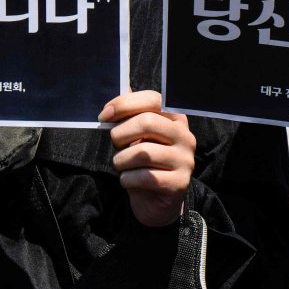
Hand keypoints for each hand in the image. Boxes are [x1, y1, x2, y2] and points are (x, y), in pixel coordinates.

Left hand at [100, 90, 196, 227]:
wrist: (159, 203)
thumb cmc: (146, 165)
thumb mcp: (139, 138)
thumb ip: (132, 115)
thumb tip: (123, 86)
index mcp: (176, 119)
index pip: (153, 100)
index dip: (124, 104)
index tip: (104, 116)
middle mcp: (185, 136)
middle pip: (147, 122)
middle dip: (120, 134)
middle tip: (115, 145)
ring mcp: (185, 160)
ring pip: (143, 153)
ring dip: (121, 161)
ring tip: (122, 166)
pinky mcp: (179, 183)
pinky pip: (144, 177)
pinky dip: (127, 180)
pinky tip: (128, 181)